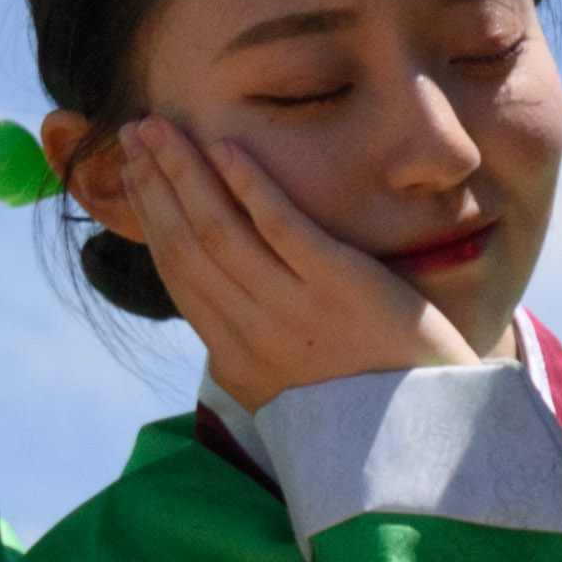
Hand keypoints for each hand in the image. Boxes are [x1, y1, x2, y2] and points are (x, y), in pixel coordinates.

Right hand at [84, 119, 475, 409]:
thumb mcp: (290, 388)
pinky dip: (249, 186)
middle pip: (187, 244)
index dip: (150, 218)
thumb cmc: (367, 406)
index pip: (178, 274)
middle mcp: (253, 334)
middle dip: (155, 184)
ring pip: (220, 230)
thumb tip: (215, 317)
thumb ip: (250, 348)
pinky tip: (227, 147)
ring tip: (161, 127)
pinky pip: (283, 228)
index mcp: (236, 358)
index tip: (131, 175)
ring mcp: (294, 309)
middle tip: (133, 131)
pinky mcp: (339, 285)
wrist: (430, 433)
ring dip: (185, 172)